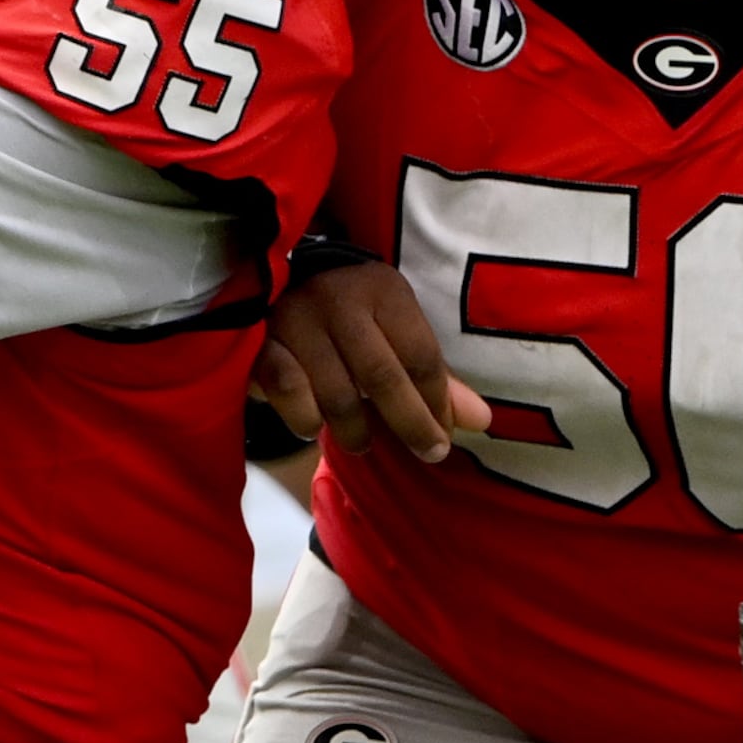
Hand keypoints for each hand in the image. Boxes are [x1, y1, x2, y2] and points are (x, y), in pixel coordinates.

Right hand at [252, 254, 490, 461]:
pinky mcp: (261, 342)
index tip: (444, 437)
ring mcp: (296, 318)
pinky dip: (305, 419)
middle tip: (428, 454)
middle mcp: (339, 298)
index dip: (438, 404)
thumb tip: (482, 422)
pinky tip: (314, 427)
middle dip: (410, 423)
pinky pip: (288, 392)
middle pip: (383, 376)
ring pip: (336, 392)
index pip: (421, 356)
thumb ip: (435, 379)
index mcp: (382, 290)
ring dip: (355, 430)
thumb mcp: (396, 336)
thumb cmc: (351, 320)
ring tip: (361, 443)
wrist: (276, 288)